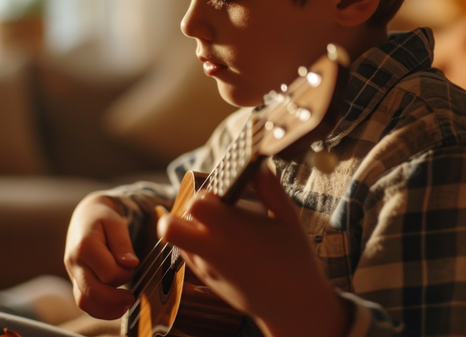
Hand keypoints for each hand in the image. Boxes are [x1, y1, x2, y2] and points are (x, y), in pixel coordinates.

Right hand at [64, 195, 138, 318]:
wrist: (85, 217)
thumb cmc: (103, 219)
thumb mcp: (116, 223)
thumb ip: (123, 244)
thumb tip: (131, 264)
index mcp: (84, 246)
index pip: (108, 273)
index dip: (125, 274)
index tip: (132, 265)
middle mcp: (74, 263)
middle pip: (93, 291)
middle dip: (116, 299)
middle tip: (132, 297)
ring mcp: (72, 274)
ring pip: (84, 302)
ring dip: (107, 309)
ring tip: (125, 305)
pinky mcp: (75, 282)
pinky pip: (84, 303)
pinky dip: (100, 310)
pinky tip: (116, 307)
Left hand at [157, 163, 348, 336]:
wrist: (293, 305)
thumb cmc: (295, 258)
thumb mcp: (288, 217)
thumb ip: (270, 187)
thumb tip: (257, 161)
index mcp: (235, 231)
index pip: (196, 205)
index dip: (204, 194)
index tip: (221, 196)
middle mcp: (214, 250)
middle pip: (170, 228)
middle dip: (179, 212)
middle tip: (205, 210)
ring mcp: (206, 267)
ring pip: (175, 240)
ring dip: (186, 227)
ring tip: (212, 224)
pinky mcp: (205, 279)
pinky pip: (185, 255)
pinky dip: (192, 242)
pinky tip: (216, 240)